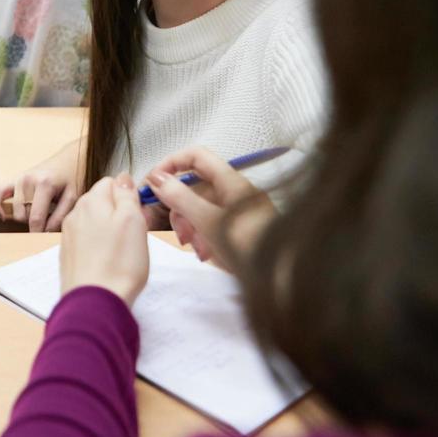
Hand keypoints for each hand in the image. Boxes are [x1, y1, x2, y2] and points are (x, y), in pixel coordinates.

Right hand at [0, 142, 80, 231]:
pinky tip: (3, 217)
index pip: (36, 218)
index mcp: (44, 184)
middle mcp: (28, 180)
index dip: (38, 233)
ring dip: (25, 217)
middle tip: (49, 220)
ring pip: (15, 211)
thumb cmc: (71, 179)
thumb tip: (44, 232)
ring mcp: (19, 179)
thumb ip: (60, 216)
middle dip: (35, 223)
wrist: (68, 160)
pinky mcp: (14, 179)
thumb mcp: (72, 198)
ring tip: (40, 213)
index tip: (43, 242)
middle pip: (24, 216)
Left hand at [60, 173, 149, 304]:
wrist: (94, 302)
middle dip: (120, 213)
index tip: (140, 214)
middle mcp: (75, 214)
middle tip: (135, 235)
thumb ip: (127, 195)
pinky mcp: (69, 256)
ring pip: (95, 222)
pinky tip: (110, 262)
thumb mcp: (133, 221)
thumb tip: (123, 179)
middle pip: (102, 202)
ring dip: (110, 231)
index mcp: (91, 201)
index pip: (112, 182)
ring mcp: (69, 236)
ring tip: (124, 252)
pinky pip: (88, 242)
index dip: (129, 196)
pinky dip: (100, 248)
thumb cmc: (118, 264)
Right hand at [145, 147, 274, 270]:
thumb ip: (180, 197)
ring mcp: (239, 212)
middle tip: (175, 230)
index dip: (171, 164)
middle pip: (195, 186)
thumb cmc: (249, 247)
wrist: (285, 280)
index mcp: (231, 181)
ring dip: (191, 226)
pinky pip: (214, 226)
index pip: (195, 156)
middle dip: (179, 207)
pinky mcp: (241, 230)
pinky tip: (206, 255)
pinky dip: (204, 237)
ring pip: (202, 209)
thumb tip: (156, 177)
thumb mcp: (208, 222)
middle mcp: (236, 192)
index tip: (152, 184)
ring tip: (196, 249)